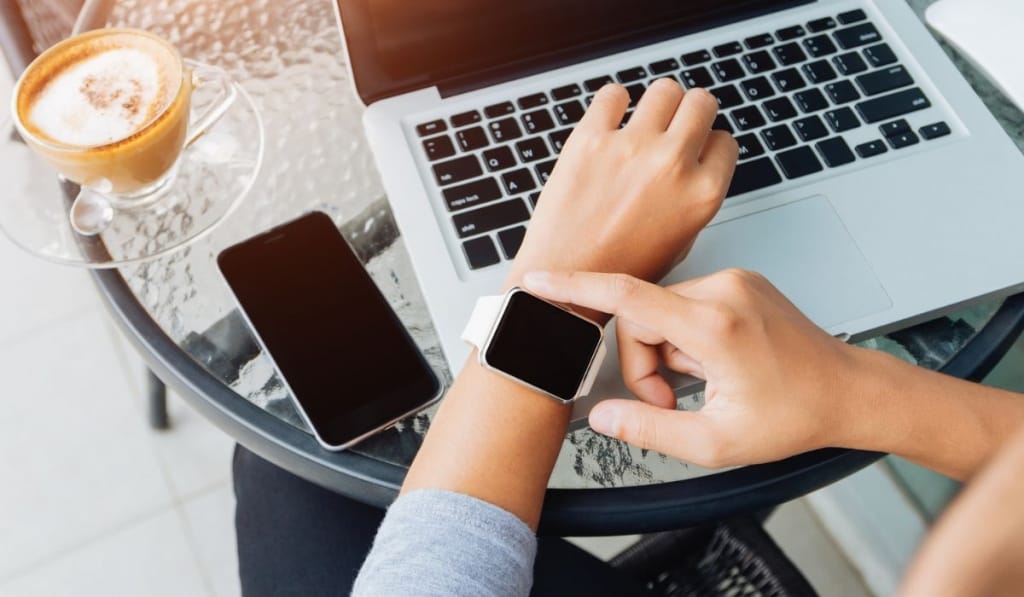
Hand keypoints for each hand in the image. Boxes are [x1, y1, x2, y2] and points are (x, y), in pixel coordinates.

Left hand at [505, 80, 737, 302]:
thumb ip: (693, 197)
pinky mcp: (590, 139)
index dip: (707, 145)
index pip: (725, 141)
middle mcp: (673, 165)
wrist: (566, 282)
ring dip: (657, 102)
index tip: (692, 150)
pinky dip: (614, 103)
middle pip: (701, 103)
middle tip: (672, 126)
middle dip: (690, 112)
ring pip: (664, 90)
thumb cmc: (619, 270)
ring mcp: (631, 148)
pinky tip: (610, 121)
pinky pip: (613, 94)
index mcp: (703, 193)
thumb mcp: (681, 242)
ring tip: (642, 121)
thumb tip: (695, 162)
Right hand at [523, 268, 877, 466]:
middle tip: (671, 400)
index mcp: (715, 325)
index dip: (574, 288)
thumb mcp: (715, 442)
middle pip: (640, 316)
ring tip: (704, 382)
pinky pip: (685, 304)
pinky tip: (715, 363)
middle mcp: (723, 290)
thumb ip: (649, 426)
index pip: (626, 295)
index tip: (539, 281)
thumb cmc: (794, 415)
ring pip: (661, 311)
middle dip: (644, 362)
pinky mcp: (738, 282)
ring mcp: (733, 281)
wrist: (849, 392)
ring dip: (668, 352)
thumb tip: (601, 415)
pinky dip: (686, 337)